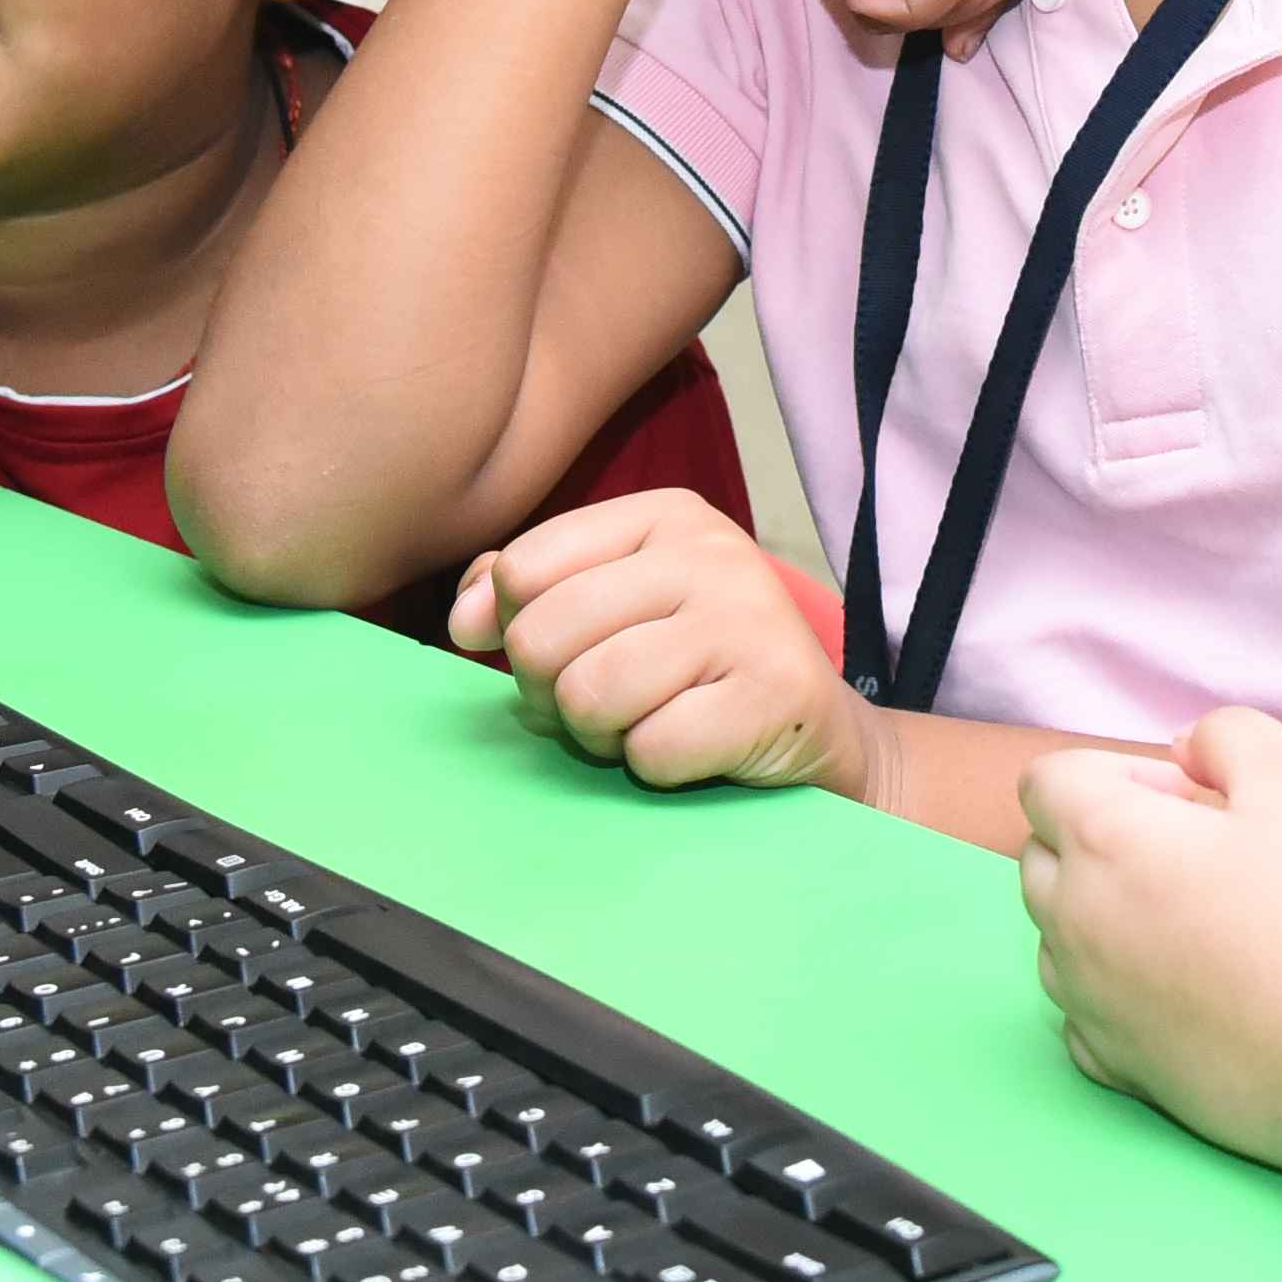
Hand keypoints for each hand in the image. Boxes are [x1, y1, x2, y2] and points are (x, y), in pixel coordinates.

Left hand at [447, 488, 870, 796]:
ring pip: (590, 694)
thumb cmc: (698, 673)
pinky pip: (651, 749)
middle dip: (552, 695)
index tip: (561, 657)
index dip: (516, 633)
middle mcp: (710, 551)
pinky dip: (655, 767)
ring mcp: (748, 618)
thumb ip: (531, 594)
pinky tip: (691, 750)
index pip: (523, 568)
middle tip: (601, 707)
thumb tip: (462, 620)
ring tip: (642, 726)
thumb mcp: (617, 609)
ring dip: (601, 736)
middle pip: (543, 635)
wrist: (819, 735)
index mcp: (665, 514)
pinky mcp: (774, 691)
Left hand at [1018, 708, 1281, 1177]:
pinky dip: (1115, 990)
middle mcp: (1075, 922)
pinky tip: (1186, 988)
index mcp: (1105, 841)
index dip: (1118, 772)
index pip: (1046, 781)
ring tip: (1195, 922)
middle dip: (1101, 837)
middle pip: (1041, 855)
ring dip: (1103, 913)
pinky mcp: (1115, 1066)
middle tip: (1200, 855)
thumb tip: (1183, 751)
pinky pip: (1082, 1011)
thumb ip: (1227, 733)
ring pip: (1056, 936)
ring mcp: (1088, 1001)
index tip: (1194, 801)